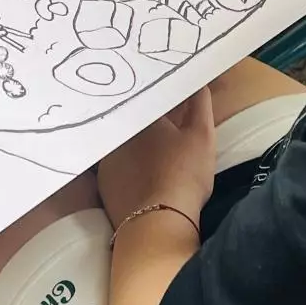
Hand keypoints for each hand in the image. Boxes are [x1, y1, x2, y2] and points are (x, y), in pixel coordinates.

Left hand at [98, 88, 215, 227]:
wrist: (157, 221)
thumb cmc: (184, 172)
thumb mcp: (202, 134)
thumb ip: (200, 104)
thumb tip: (199, 84)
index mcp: (142, 116)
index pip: (154, 102)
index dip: (168, 107)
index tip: (177, 111)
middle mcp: (119, 132)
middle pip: (137, 124)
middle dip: (151, 127)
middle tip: (168, 137)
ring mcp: (107, 159)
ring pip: (125, 147)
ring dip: (137, 149)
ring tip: (155, 161)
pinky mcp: (103, 184)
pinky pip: (117, 170)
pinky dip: (128, 172)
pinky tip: (141, 180)